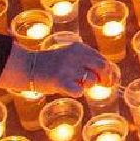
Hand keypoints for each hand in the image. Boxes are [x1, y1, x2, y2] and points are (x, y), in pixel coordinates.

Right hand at [0, 41, 114, 96]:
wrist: (28, 67)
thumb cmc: (52, 64)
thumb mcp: (70, 56)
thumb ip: (86, 62)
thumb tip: (108, 76)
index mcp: (79, 48)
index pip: (102, 59)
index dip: (109, 70)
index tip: (111, 79)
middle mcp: (75, 55)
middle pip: (102, 67)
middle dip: (106, 78)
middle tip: (105, 85)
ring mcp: (68, 68)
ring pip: (91, 80)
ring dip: (87, 85)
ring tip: (76, 84)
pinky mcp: (60, 80)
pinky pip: (79, 91)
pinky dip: (77, 92)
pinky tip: (70, 89)